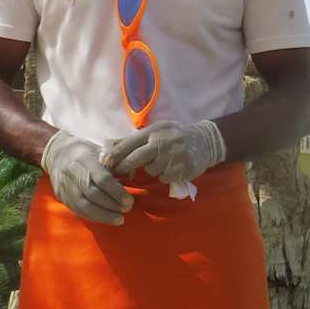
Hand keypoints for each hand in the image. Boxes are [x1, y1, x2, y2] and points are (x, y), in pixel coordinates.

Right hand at [41, 130, 133, 225]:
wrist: (56, 154)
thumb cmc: (84, 152)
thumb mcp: (100, 149)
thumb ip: (116, 162)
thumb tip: (131, 175)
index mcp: (84, 158)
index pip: (102, 178)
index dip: (117, 192)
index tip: (129, 200)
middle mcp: (72, 172)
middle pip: (93, 194)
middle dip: (112, 205)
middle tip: (127, 209)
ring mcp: (65, 186)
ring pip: (84, 206)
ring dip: (104, 215)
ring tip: (119, 219)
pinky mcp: (62, 196)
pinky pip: (78, 211)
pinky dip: (94, 217)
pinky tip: (106, 218)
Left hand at [100, 120, 225, 185]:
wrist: (205, 141)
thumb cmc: (173, 136)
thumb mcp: (154, 131)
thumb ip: (130, 140)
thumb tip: (106, 146)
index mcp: (154, 131)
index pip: (129, 143)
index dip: (115, 154)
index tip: (105, 163)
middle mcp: (163, 142)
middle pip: (136, 159)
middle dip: (126, 166)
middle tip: (120, 172)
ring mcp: (174, 156)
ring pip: (151, 170)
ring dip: (153, 169)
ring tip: (163, 162)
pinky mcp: (183, 169)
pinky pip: (164, 177)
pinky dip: (165, 175)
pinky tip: (173, 167)